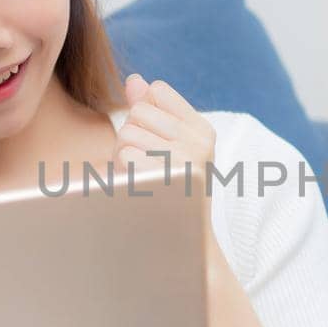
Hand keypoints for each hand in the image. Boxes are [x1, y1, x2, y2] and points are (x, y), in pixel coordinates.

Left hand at [114, 74, 222, 271]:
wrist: (184, 247)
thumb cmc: (172, 195)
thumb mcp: (172, 149)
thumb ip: (154, 112)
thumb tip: (135, 79)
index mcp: (204, 130)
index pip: (158, 91)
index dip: (145, 113)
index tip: (156, 142)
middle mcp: (200, 142)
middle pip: (138, 112)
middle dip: (131, 136)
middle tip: (145, 166)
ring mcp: (186, 159)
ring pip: (128, 132)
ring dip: (123, 155)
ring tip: (142, 178)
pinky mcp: (168, 178)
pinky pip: (126, 155)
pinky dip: (123, 170)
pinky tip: (137, 187)